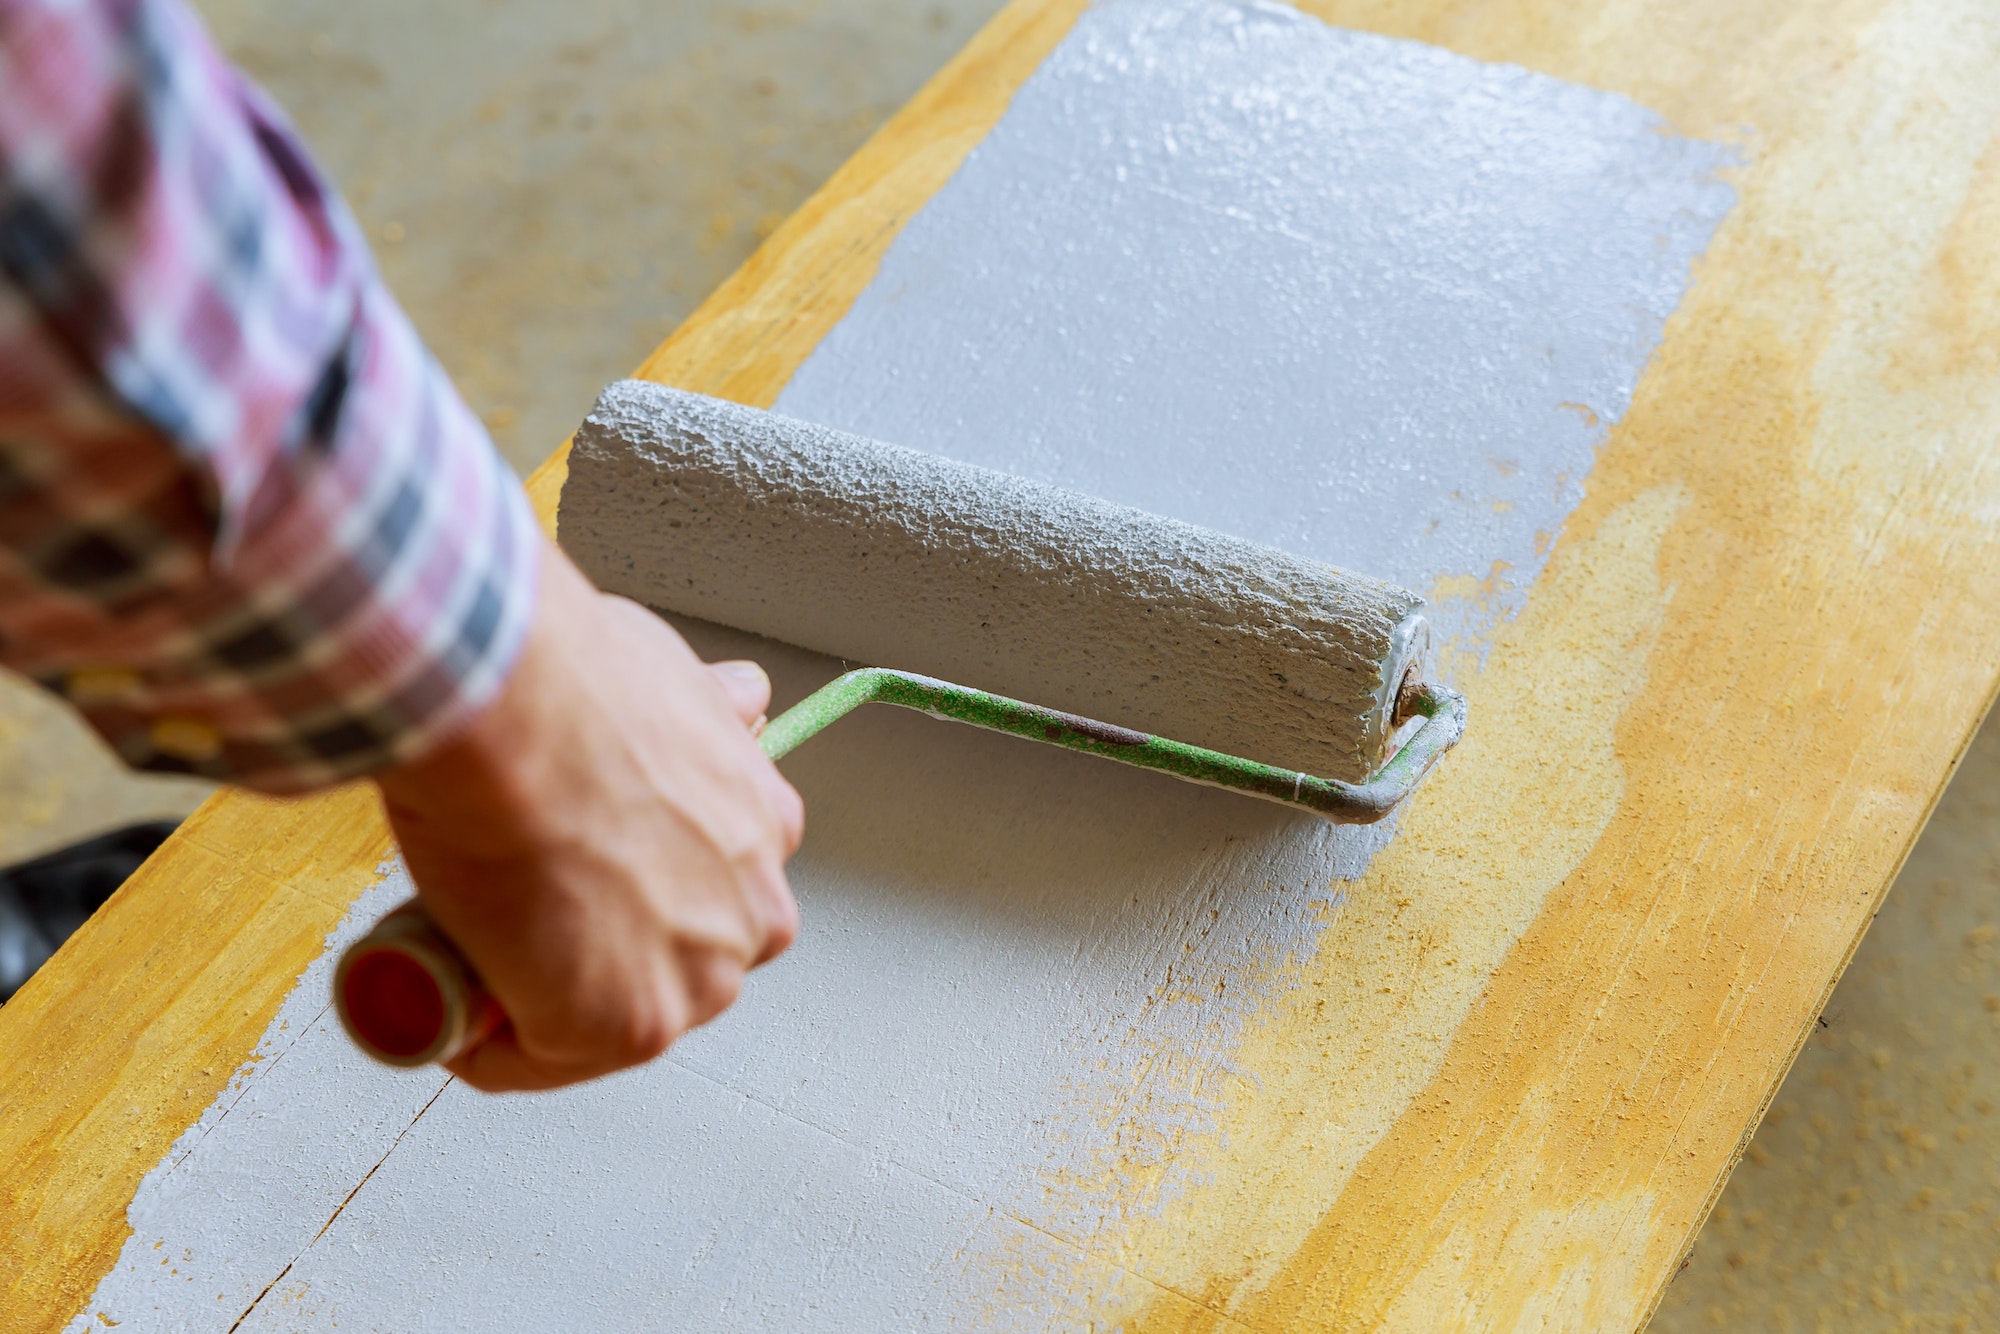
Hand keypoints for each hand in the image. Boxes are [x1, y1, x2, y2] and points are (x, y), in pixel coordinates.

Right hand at [373, 536, 802, 1091]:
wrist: (512, 709)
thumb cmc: (571, 683)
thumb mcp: (675, 678)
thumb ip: (710, 705)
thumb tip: (742, 697)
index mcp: (765, 832)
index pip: (705, 895)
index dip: (628, 893)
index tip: (569, 883)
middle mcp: (752, 914)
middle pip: (665, 962)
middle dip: (593, 950)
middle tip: (510, 912)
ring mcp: (695, 980)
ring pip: (606, 1018)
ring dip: (537, 999)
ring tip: (464, 952)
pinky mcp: (623, 1029)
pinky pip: (532, 1062)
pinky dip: (479, 1046)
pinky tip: (440, 1005)